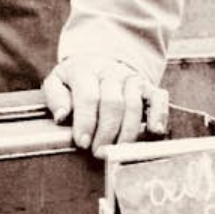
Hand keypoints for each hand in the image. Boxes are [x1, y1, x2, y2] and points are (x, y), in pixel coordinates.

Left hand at [40, 55, 169, 152]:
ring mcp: (131, 78)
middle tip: (99, 152)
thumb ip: (56, 98)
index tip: (82, 142)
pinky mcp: (148, 86)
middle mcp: (110, 72)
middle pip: (113, 103)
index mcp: (85, 69)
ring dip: (126, 133)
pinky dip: (159, 116)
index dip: (86, 122)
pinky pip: (159, 99)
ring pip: (134, 106)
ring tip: (117, 150)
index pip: (88, 96)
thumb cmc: (75, 80)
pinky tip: (154, 131)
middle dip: (106, 132)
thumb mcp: (57, 82)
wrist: (99, 61)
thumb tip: (62, 116)